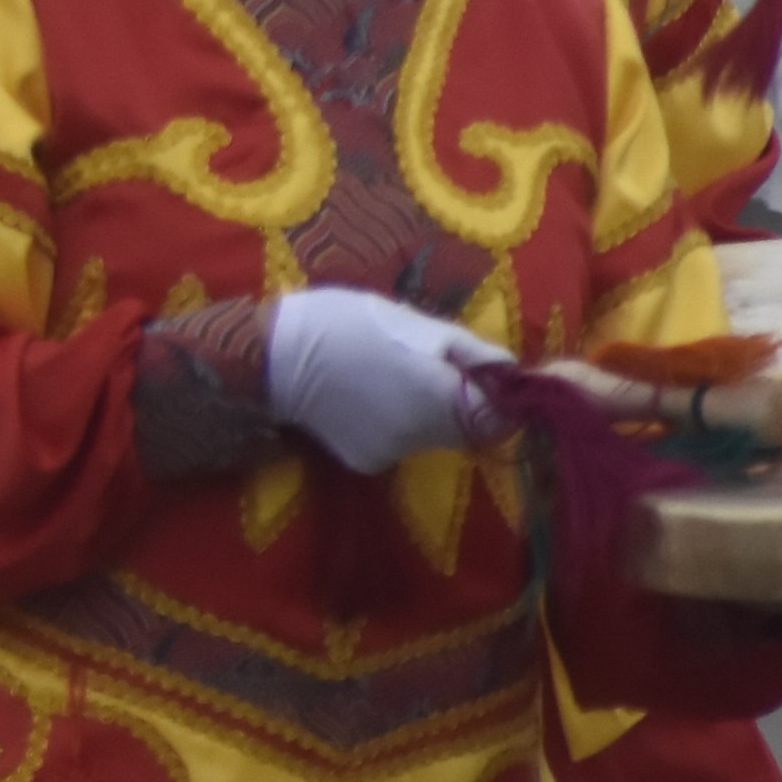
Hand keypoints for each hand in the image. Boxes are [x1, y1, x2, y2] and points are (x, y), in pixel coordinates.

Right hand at [262, 288, 503, 471]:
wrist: (270, 360)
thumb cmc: (344, 324)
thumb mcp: (410, 320)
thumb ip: (467, 349)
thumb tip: (512, 369)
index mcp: (441, 396)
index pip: (503, 417)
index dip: (502, 398)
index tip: (487, 376)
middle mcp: (426, 435)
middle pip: (469, 429)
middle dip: (462, 403)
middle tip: (431, 369)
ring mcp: (395, 453)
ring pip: (433, 437)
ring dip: (426, 413)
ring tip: (390, 378)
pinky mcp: (367, 462)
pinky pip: (399, 445)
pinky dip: (393, 425)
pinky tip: (364, 400)